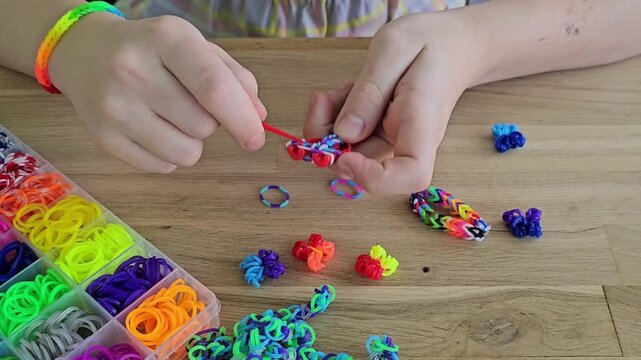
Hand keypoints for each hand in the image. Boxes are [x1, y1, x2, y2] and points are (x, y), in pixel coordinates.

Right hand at [48, 14, 266, 172]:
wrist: (84, 51)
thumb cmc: (153, 50)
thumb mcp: (194, 46)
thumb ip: (233, 77)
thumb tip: (257, 116)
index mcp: (166, 38)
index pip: (213, 86)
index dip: (241, 118)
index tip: (256, 138)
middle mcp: (134, 70)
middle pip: (203, 125)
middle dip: (212, 123)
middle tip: (192, 104)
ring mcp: (114, 107)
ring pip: (186, 154)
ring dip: (192, 142)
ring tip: (172, 116)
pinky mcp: (104, 138)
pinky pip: (163, 166)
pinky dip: (168, 154)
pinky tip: (152, 127)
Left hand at [304, 12, 482, 193]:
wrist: (453, 45)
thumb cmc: (431, 43)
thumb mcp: (393, 50)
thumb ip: (369, 93)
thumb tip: (345, 134)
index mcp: (423, 122)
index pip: (410, 174)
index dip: (373, 177)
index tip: (344, 155)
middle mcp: (409, 142)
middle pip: (365, 164)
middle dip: (328, 138)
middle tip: (321, 99)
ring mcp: (395, 141)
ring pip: (351, 151)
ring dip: (330, 124)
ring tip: (343, 88)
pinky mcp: (382, 134)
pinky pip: (351, 138)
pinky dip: (336, 118)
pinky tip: (347, 92)